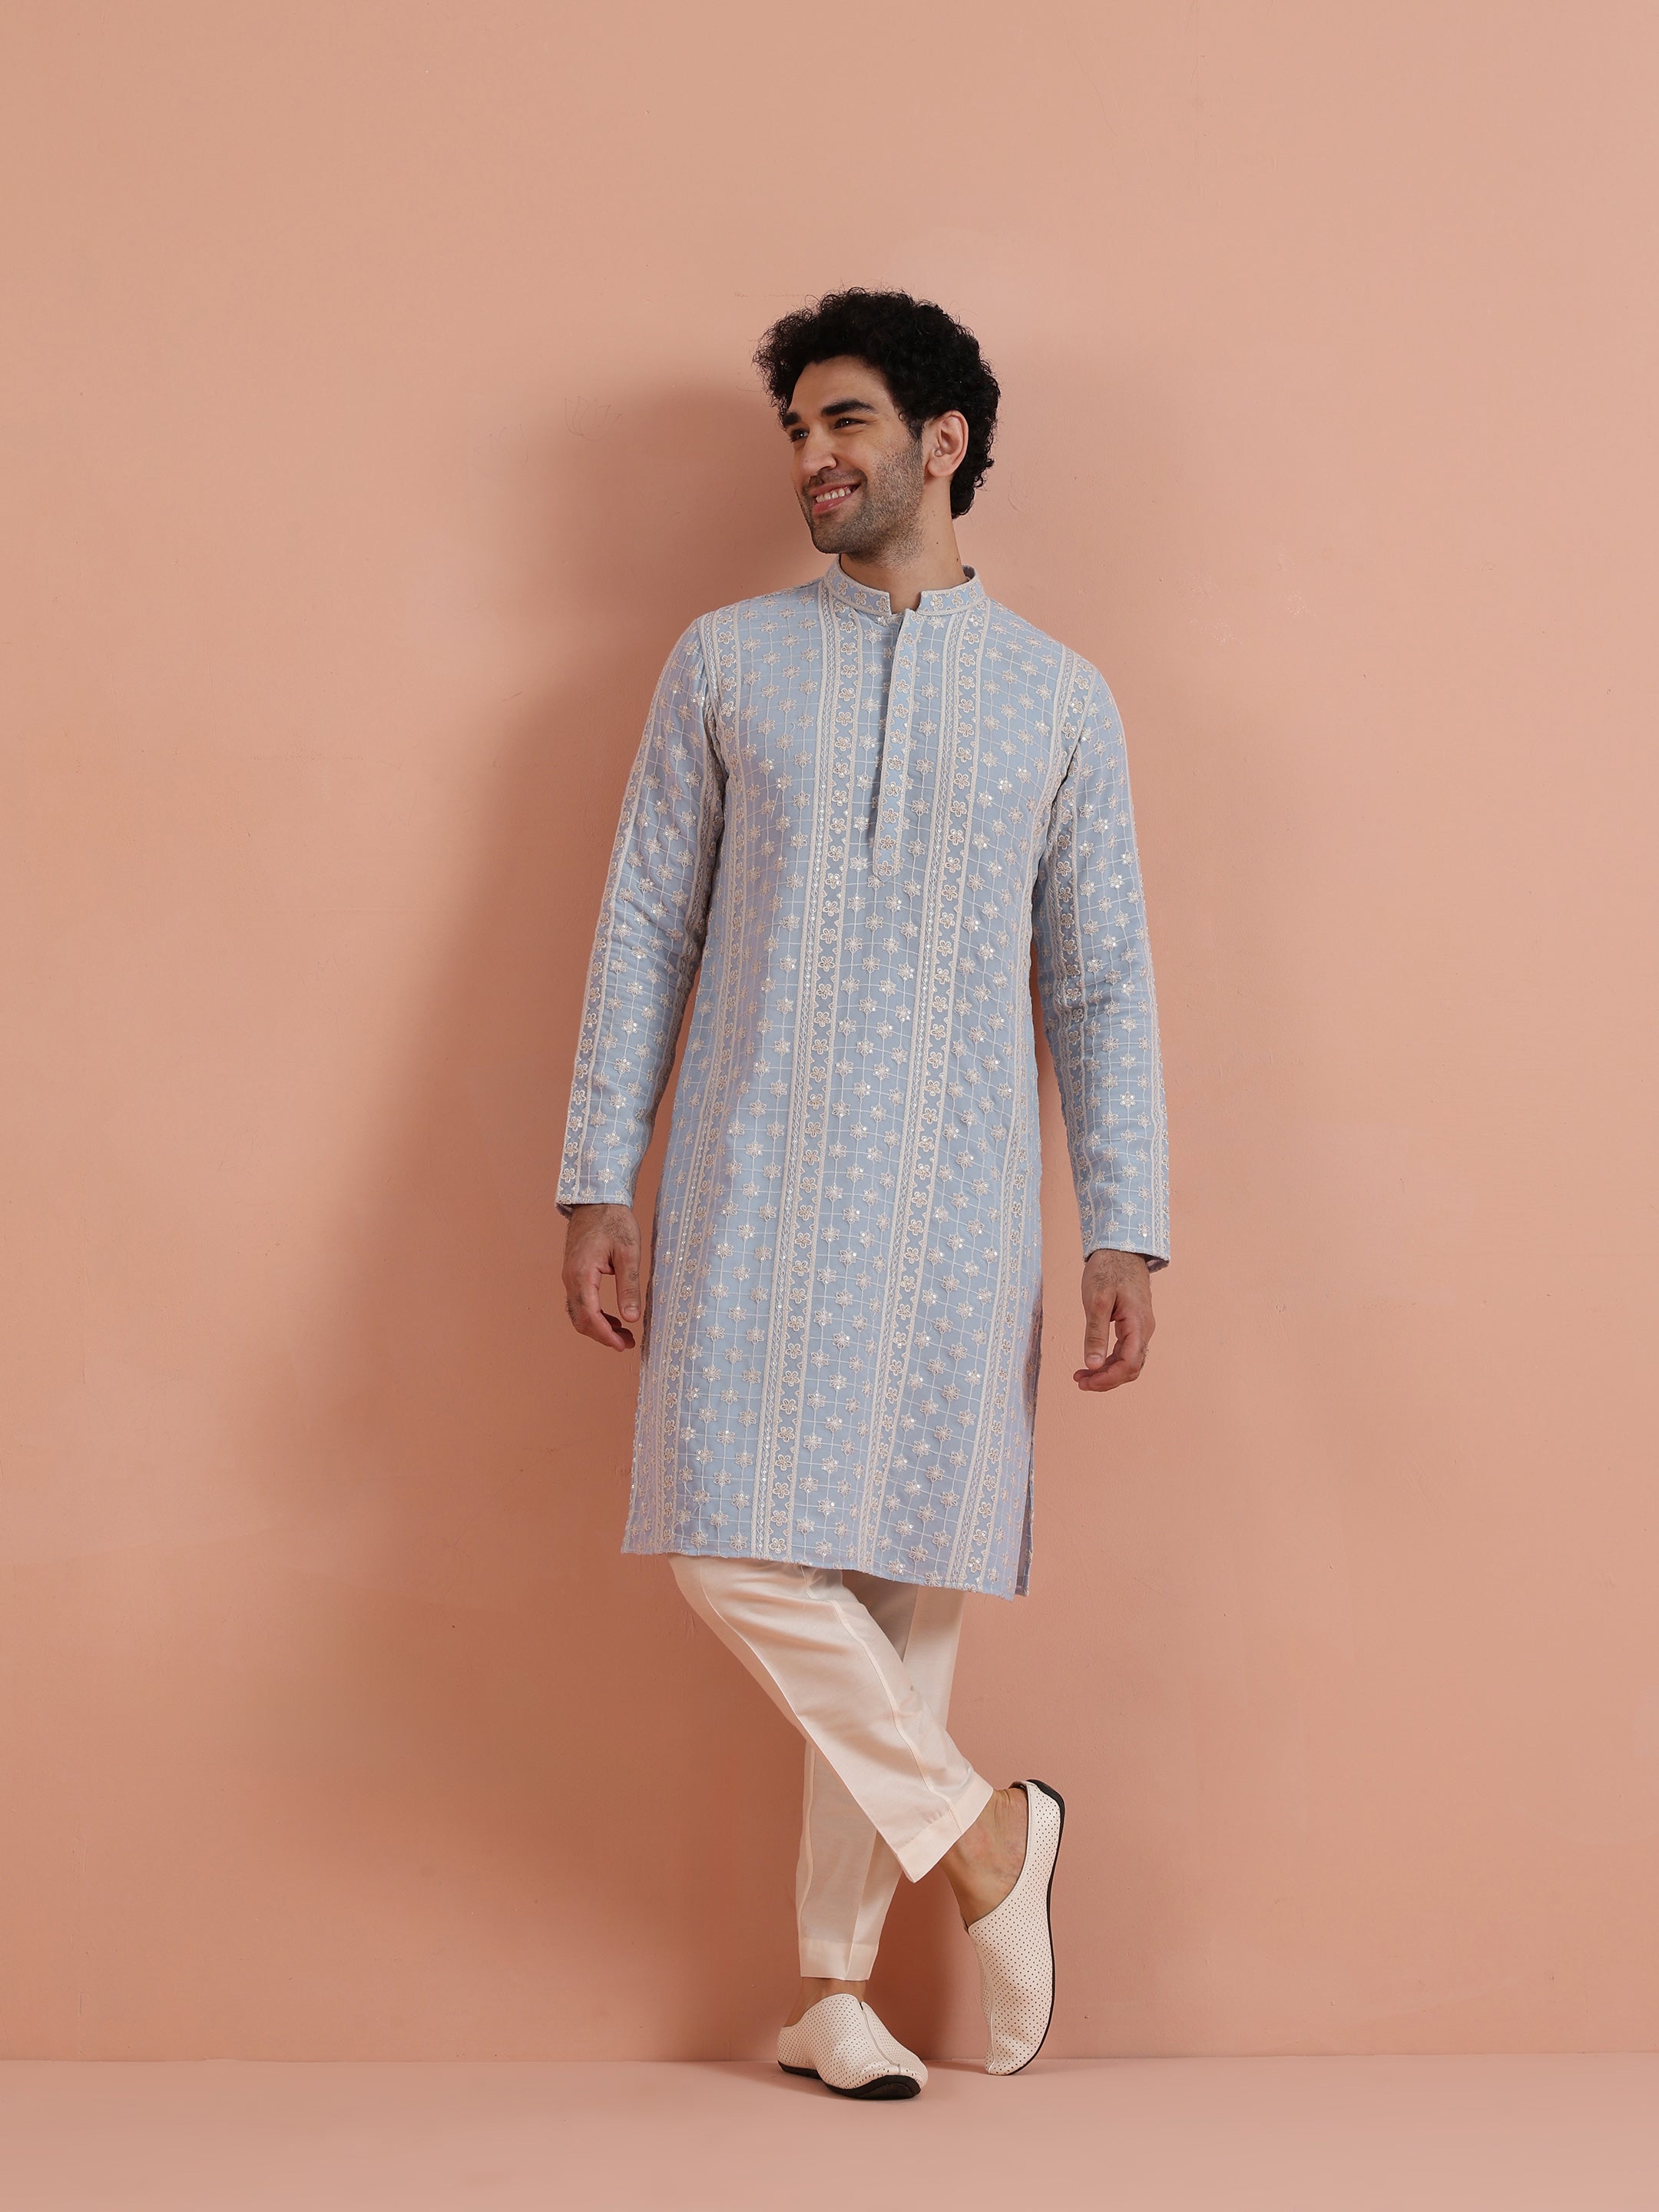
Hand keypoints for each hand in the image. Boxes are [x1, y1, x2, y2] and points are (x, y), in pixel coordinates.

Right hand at [562, 1203, 643, 1350]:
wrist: (597, 1199)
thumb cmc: (614, 1222)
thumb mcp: (628, 1253)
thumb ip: (629, 1287)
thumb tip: (632, 1318)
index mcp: (582, 1275)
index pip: (590, 1316)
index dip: (606, 1335)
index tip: (623, 1345)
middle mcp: (570, 1279)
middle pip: (581, 1320)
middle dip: (603, 1336)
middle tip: (628, 1343)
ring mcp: (569, 1276)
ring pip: (578, 1313)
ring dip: (598, 1327)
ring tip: (624, 1334)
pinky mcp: (574, 1273)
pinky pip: (579, 1302)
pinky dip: (594, 1315)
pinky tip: (612, 1318)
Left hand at [1074, 1248, 1153, 1391]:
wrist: (1121, 1249)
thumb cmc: (1108, 1269)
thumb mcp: (1096, 1300)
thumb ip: (1095, 1333)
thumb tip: (1092, 1364)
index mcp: (1138, 1324)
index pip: (1129, 1364)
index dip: (1108, 1379)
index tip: (1085, 1382)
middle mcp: (1144, 1330)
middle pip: (1130, 1368)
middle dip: (1106, 1380)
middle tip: (1079, 1380)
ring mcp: (1141, 1328)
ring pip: (1128, 1362)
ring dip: (1107, 1373)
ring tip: (1082, 1375)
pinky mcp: (1133, 1325)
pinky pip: (1125, 1351)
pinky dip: (1110, 1361)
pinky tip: (1093, 1362)